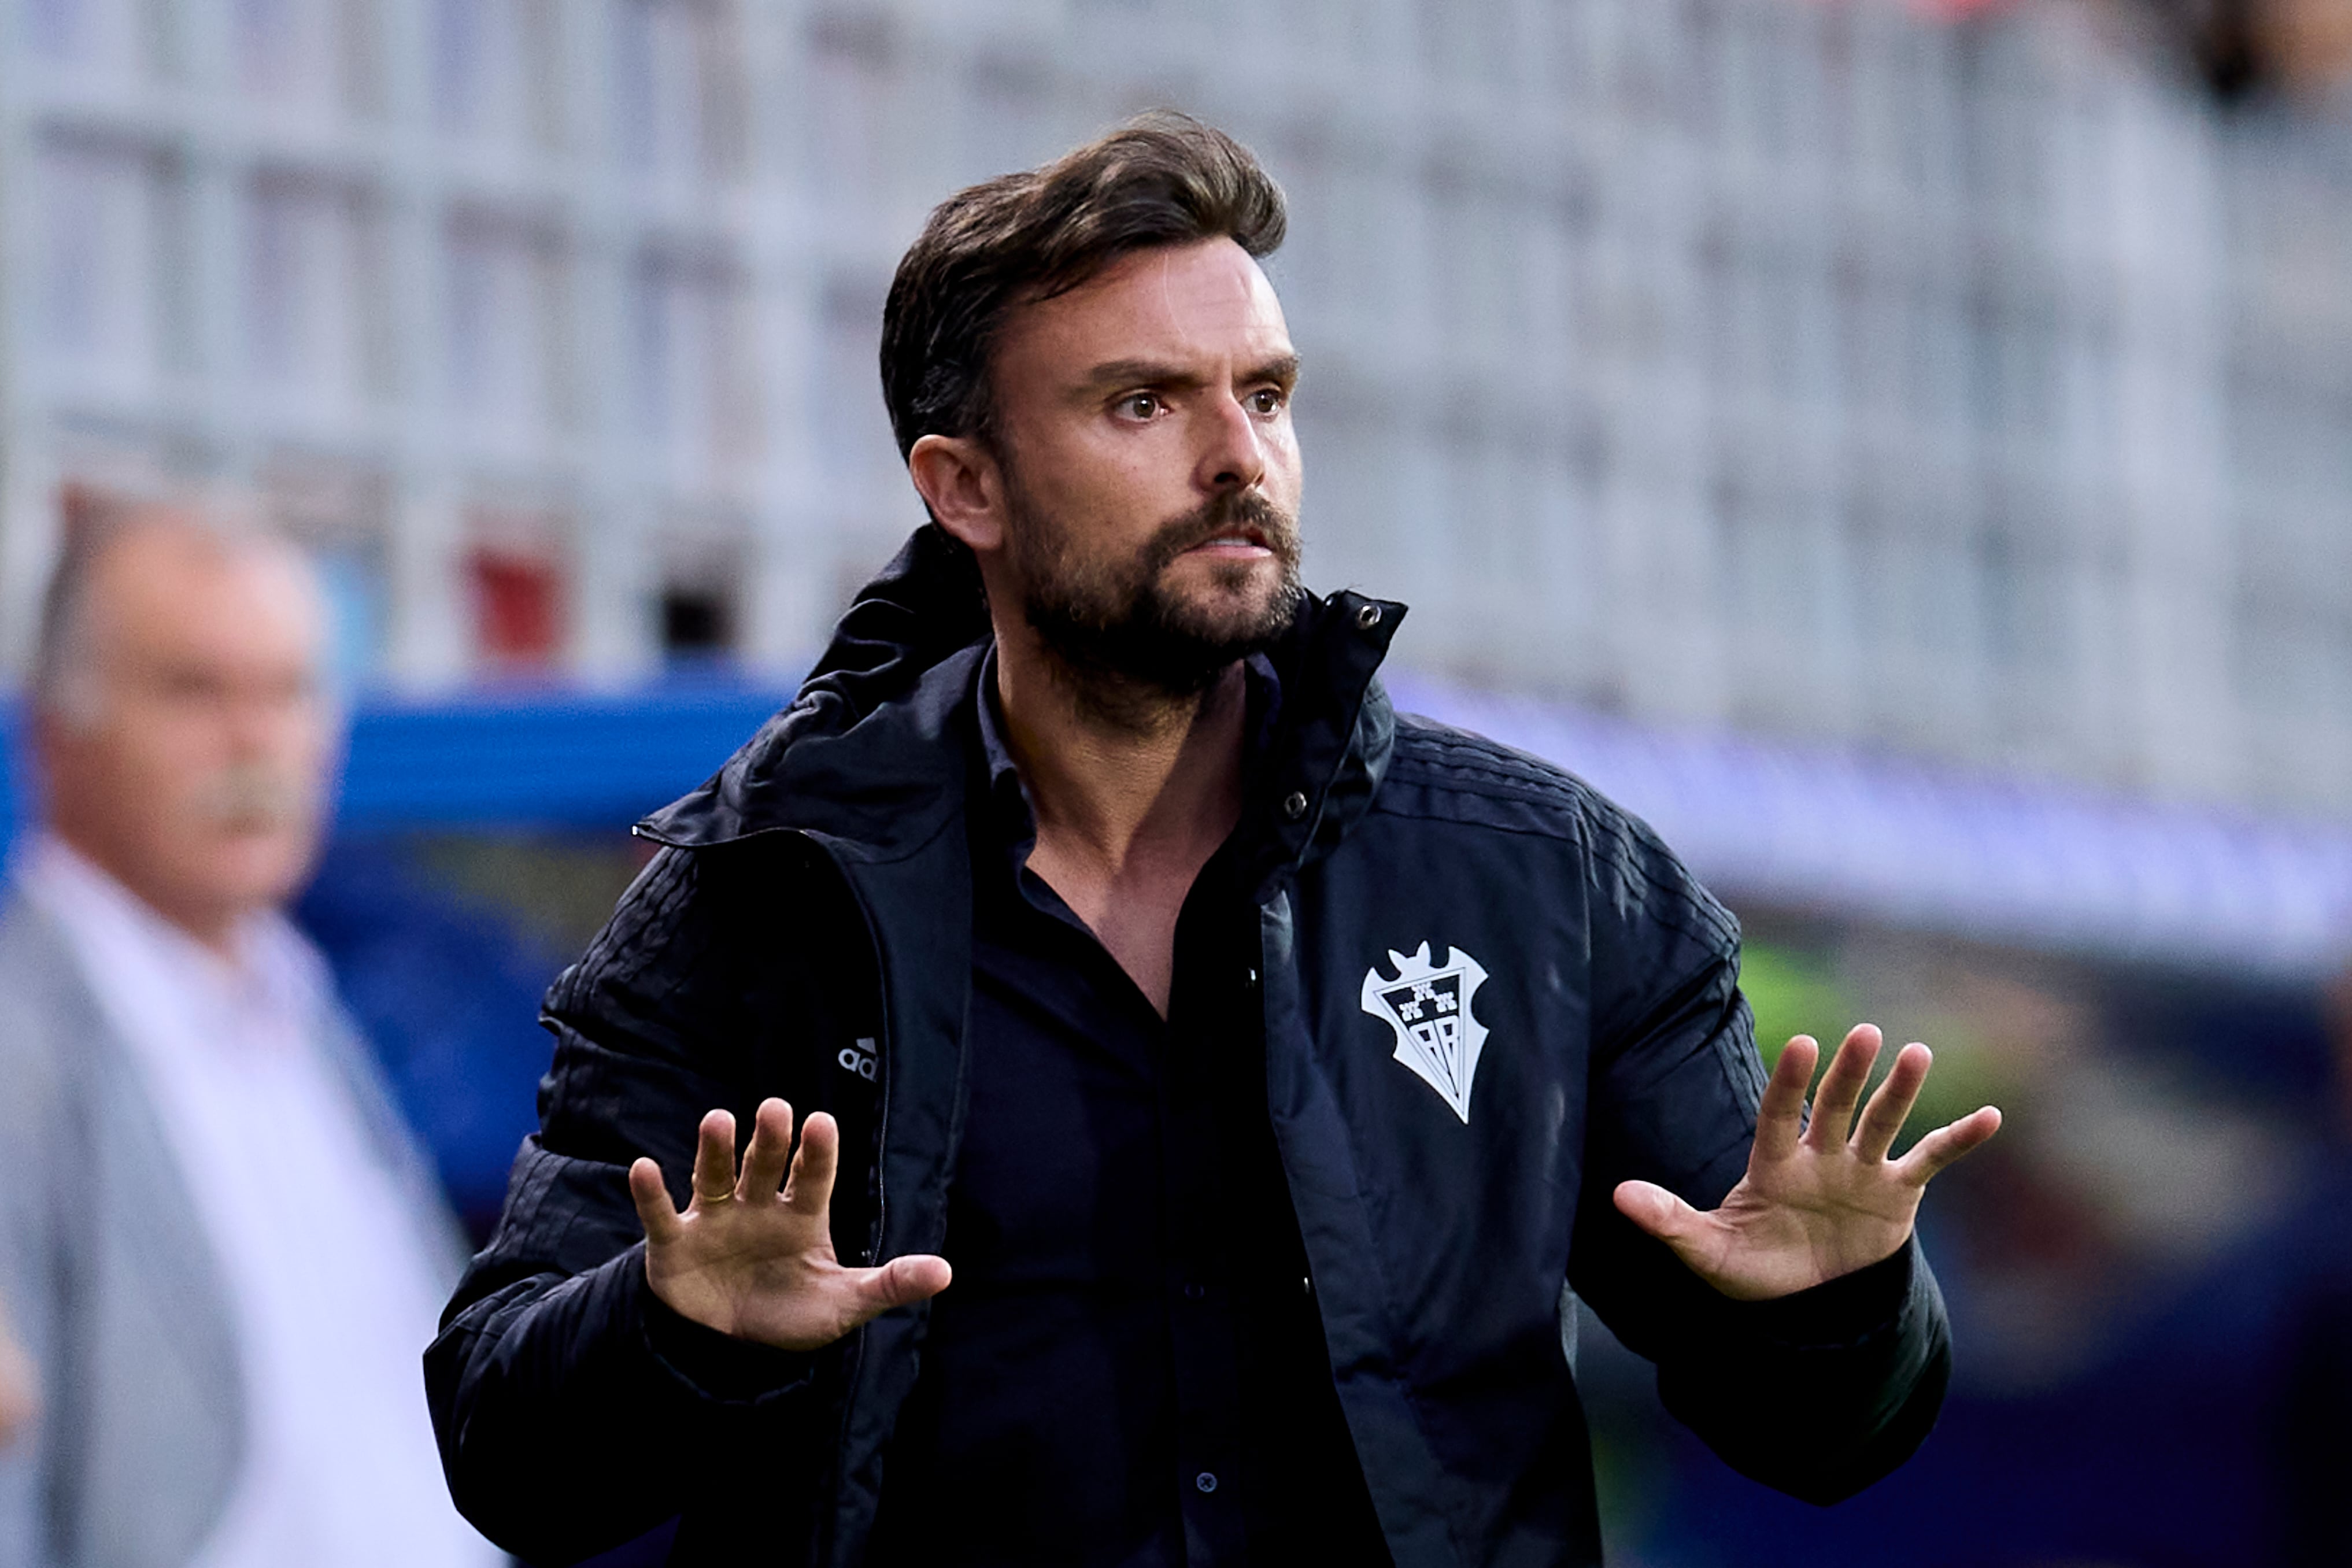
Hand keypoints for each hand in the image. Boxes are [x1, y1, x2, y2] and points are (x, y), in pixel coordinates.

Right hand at [629, 1098, 950, 1350]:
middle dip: (770, 1138)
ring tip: (719, 1120)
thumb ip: (890, 1285)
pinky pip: (661, 1214)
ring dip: (715, 1148)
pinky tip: (643, 1167)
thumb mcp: (845, 1304)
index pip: (814, 1175)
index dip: (817, 1151)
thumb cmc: (793, 1315)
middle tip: (776, 1109)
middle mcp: (758, 1207)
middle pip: (765, 1164)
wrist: (733, 1353)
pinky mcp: (675, 1245)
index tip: (821, 1122)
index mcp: (802, 1215)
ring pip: (715, 1175)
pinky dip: (651, 1193)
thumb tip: (946, 1273)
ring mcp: (715, 1221)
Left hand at [1613, 1024, 2000, 1301]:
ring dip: (1901, 1090)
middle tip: (1867, 1033)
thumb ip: (1669, 1221)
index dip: (1788, 1082)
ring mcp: (1861, 1169)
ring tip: (1918, 1052)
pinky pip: (1930, 1159)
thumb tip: (1618, 1196)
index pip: (1779, 1115)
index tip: (1799, 1042)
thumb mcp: (1708, 1251)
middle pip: (1835, 1107)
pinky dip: (1959, 1140)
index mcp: (1774, 1165)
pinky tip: (1991, 1117)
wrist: (1803, 1293)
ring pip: (1884, 1121)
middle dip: (1849, 1074)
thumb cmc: (1751, 1263)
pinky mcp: (1896, 1191)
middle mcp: (1820, 1155)